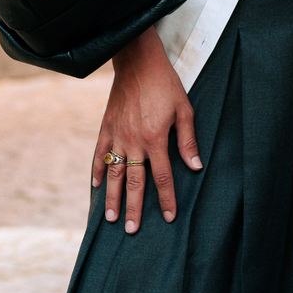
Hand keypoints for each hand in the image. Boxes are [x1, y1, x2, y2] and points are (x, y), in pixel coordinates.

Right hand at [92, 26, 201, 233]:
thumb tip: (196, 167)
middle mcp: (134, 141)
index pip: (162, 177)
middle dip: (134, 208)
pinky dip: (96, 170)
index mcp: (156, 138)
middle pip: (135, 182)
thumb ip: (188, 140)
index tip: (168, 217)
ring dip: (113, 197)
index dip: (166, 199)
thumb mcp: (184, 109)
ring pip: (114, 172)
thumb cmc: (165, 84)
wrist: (138, 61)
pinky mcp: (106, 126)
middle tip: (132, 230)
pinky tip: (96, 186)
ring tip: (111, 218)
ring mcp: (117, 135)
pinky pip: (99, 153)